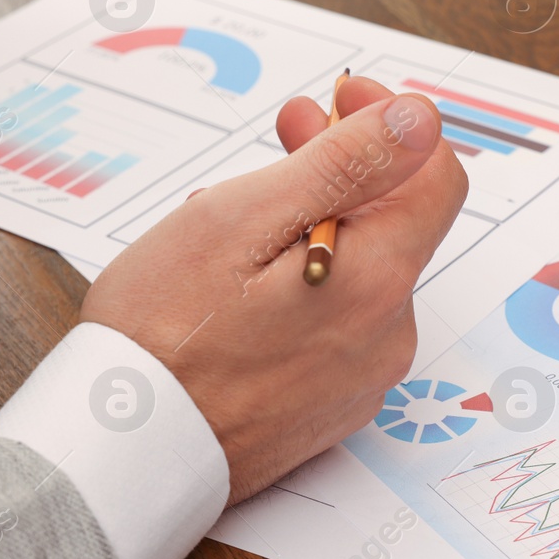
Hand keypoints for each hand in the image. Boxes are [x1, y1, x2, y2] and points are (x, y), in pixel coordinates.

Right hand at [81, 76, 467, 503]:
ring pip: (360, 272)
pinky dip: (303, 285)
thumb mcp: (240, 222)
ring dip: (316, 226)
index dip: (393, 124)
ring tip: (236, 220)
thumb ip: (341, 166)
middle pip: (394, 224)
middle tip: (287, 132)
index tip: (340, 101)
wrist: (121, 458)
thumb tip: (418, 120)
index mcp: (375, 284)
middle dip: (347, 167)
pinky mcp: (329, 408)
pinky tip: (240, 285)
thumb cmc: (161, 338)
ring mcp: (360, 378)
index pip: (437, 177)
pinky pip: (336, 323)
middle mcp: (385, 336)